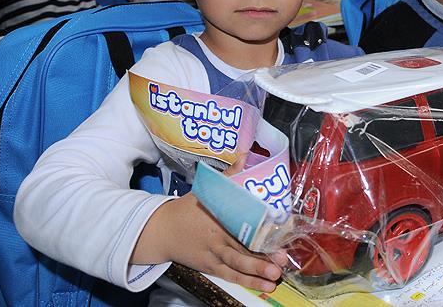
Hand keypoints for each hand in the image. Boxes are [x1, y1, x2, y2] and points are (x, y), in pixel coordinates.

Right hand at [132, 157, 289, 291]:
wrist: (161, 230)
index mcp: (219, 215)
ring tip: (275, 276)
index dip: (263, 226)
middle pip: (242, 246)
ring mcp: (213, 254)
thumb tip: (247, 155)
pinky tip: (266, 286)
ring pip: (237, 264)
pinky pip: (231, 276)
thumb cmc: (189, 208)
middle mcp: (217, 237)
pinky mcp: (211, 267)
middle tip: (281, 259)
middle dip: (262, 255)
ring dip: (257, 271)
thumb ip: (231, 175)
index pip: (244, 220)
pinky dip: (248, 282)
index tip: (281, 229)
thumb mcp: (208, 189)